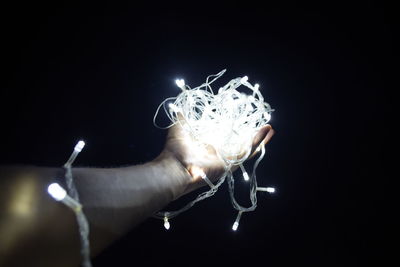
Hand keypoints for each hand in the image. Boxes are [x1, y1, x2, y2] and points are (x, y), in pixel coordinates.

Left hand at [160, 116, 274, 194]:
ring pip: (248, 148)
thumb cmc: (175, 150)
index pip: (228, 136)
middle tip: (264, 126)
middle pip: (241, 143)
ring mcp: (227, 159)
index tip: (246, 119)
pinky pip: (248, 151)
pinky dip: (258, 141)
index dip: (238, 129)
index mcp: (210, 145)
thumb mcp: (180, 128)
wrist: (175, 166)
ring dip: (260, 138)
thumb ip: (183, 118)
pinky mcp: (232, 164)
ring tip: (270, 129)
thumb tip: (179, 108)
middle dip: (253, 136)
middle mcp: (220, 153)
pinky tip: (266, 132)